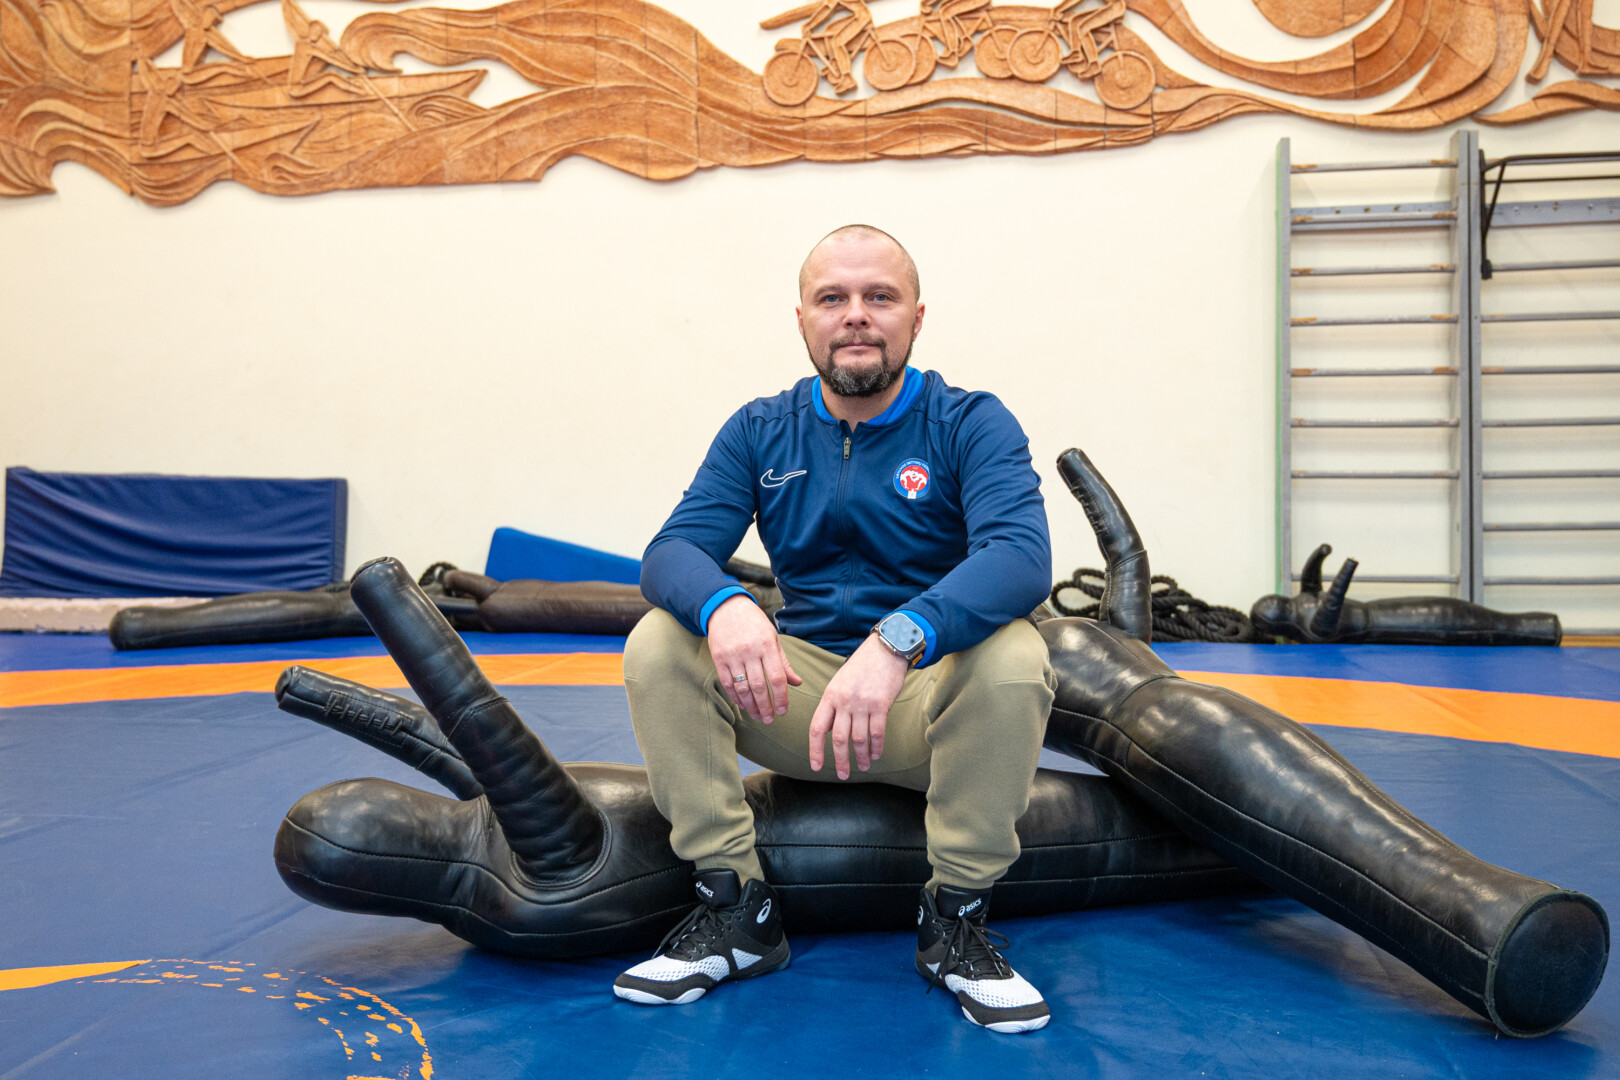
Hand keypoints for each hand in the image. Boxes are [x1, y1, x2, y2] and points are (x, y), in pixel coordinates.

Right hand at [707, 594, 801, 720]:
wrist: (726, 608)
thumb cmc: (754, 624)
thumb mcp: (773, 638)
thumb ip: (784, 662)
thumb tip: (797, 683)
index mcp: (767, 646)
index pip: (777, 678)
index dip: (781, 697)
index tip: (784, 710)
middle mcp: (750, 652)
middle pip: (759, 687)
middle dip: (766, 707)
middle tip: (770, 719)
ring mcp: (732, 656)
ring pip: (742, 688)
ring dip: (750, 706)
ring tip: (757, 716)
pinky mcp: (718, 659)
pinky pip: (727, 683)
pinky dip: (735, 697)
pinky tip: (742, 705)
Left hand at [808, 634, 908, 779]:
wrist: (884, 650)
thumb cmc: (861, 667)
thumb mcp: (840, 683)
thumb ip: (834, 706)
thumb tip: (831, 730)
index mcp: (830, 696)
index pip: (818, 728)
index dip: (815, 749)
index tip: (816, 766)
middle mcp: (844, 701)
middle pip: (839, 739)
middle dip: (840, 760)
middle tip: (842, 775)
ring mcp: (862, 703)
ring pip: (858, 739)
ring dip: (860, 757)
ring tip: (863, 767)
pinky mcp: (881, 704)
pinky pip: (877, 732)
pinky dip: (876, 747)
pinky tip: (876, 755)